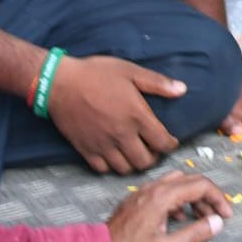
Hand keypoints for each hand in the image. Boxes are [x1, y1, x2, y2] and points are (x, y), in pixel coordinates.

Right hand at [46, 55, 185, 173]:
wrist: (59, 83)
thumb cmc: (97, 74)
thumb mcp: (131, 71)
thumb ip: (158, 83)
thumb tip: (182, 90)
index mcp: (136, 116)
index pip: (161, 142)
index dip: (170, 145)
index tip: (171, 142)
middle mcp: (121, 135)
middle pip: (144, 161)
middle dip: (153, 158)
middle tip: (153, 149)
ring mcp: (102, 145)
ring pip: (124, 169)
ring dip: (133, 164)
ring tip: (135, 153)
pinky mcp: (84, 149)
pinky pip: (101, 169)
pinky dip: (111, 167)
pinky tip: (114, 156)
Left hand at [107, 171, 231, 241]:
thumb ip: (194, 234)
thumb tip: (217, 222)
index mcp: (163, 197)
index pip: (201, 185)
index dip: (218, 198)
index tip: (226, 214)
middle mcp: (153, 187)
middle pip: (190, 179)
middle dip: (207, 196)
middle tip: (215, 215)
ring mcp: (143, 191)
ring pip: (177, 182)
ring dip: (192, 196)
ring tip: (197, 217)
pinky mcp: (135, 198)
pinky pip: (162, 189)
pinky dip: (177, 198)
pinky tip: (176, 218)